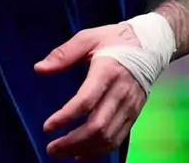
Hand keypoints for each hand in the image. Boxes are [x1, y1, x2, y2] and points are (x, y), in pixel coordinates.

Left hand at [35, 23, 146, 159]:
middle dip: (72, 141)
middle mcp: (121, 92)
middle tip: (51, 148)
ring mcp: (130, 106)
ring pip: (108, 138)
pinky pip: (117, 139)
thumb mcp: (88, 38)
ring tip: (61, 152)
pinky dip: (98, 151)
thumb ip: (63, 54)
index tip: (47, 127)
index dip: (66, 117)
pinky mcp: (134, 115)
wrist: (150, 46)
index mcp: (107, 71)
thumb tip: (38, 69)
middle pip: (97, 126)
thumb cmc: (115, 40)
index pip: (86, 101)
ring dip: (83, 149)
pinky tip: (81, 153)